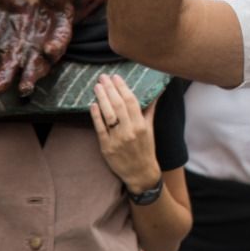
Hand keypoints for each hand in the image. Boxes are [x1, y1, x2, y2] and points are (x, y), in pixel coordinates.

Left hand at [90, 74, 160, 193]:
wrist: (140, 173)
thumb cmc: (146, 149)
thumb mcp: (150, 129)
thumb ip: (150, 110)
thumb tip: (156, 92)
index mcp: (141, 125)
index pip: (131, 101)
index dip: (122, 87)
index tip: (116, 77)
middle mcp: (130, 131)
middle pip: (118, 105)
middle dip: (110, 89)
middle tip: (103, 77)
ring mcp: (117, 139)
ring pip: (108, 115)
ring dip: (102, 98)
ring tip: (97, 86)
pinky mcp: (107, 148)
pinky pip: (100, 129)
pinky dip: (96, 116)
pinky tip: (93, 105)